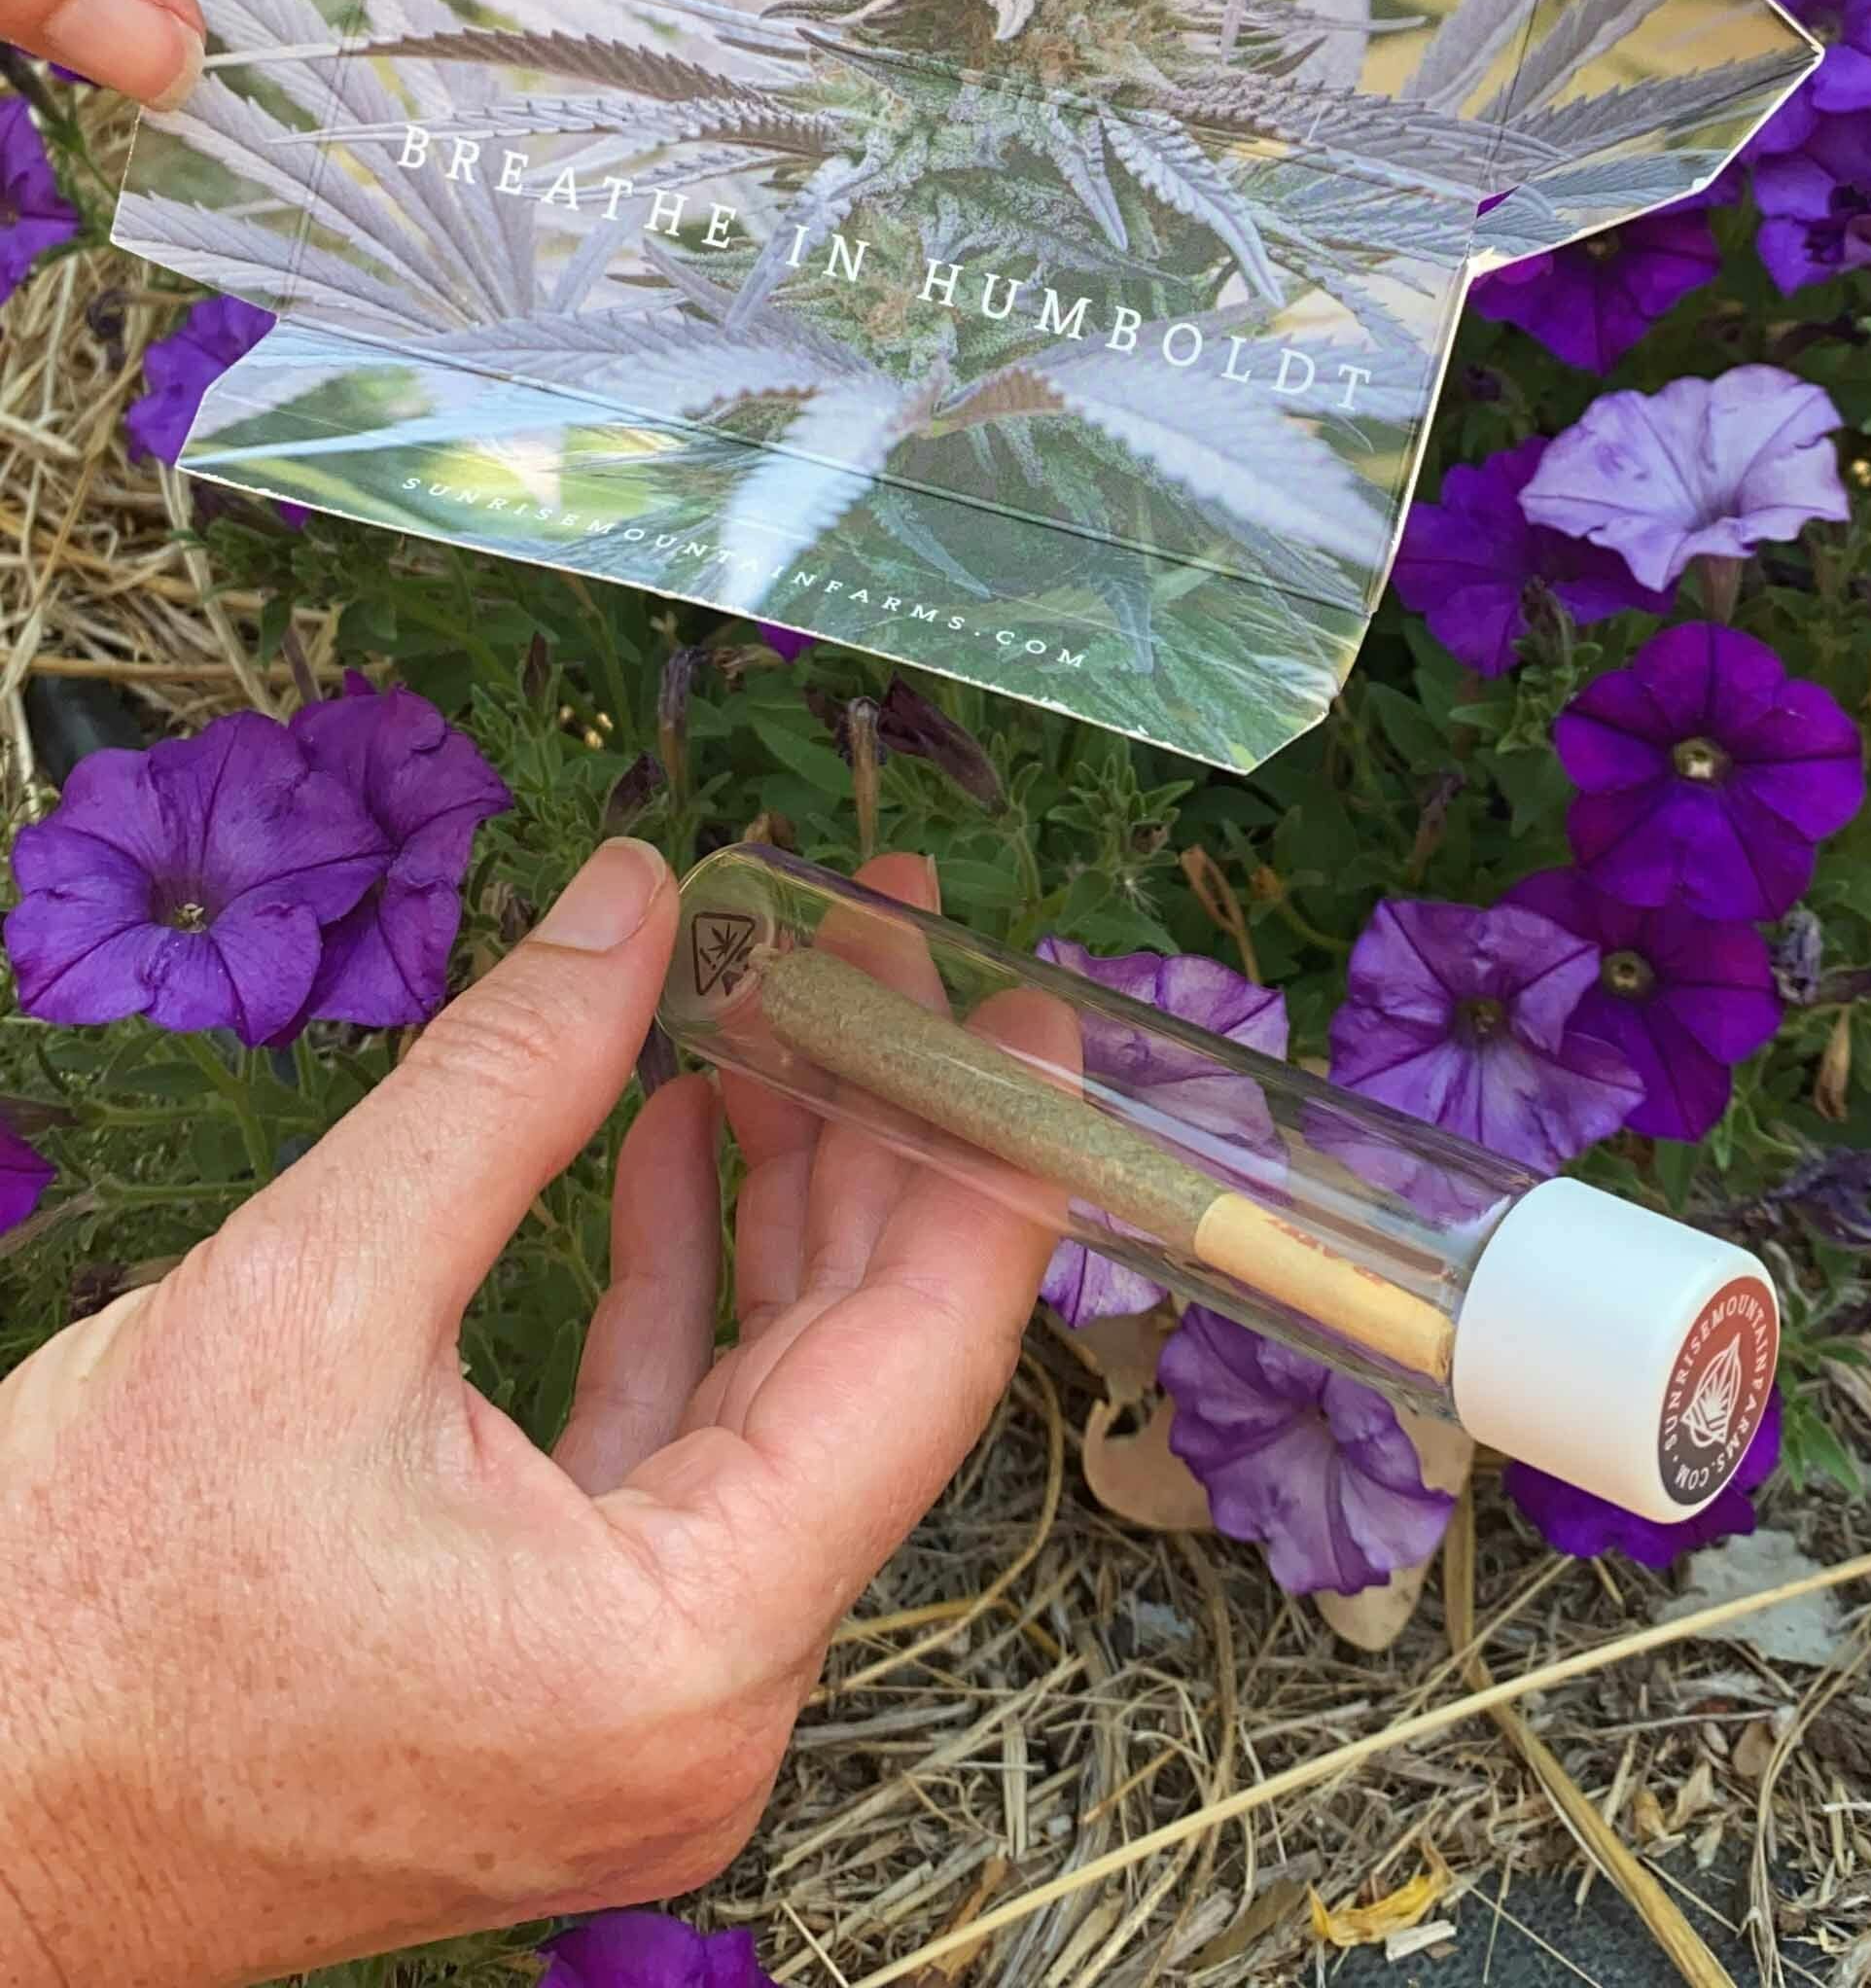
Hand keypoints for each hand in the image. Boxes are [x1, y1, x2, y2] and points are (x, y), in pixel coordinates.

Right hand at [0, 842, 1049, 1987]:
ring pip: (767, 1414)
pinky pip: (671, 1465)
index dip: (987, 1157)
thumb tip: (642, 898)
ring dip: (776, 1203)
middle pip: (857, 1380)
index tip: (1030, 1007)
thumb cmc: (89, 1602)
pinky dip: (684, 1301)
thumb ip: (513, 1083)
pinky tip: (683, 1142)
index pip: (917, 1365)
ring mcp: (632, 1717)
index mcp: (684, 1653)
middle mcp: (698, 1715)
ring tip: (783, 1007)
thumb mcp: (316, 1291)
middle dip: (873, 1141)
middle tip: (896, 955)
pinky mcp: (556, 1687)